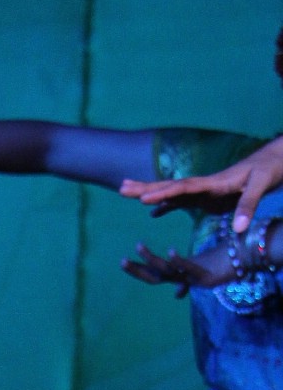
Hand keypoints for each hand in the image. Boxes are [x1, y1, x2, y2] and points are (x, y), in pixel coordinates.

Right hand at [120, 136, 282, 232]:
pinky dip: (166, 206)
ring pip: (171, 192)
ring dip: (149, 193)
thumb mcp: (261, 186)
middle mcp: (204, 184)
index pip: (184, 188)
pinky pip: (181, 202)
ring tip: (125, 192)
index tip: (145, 199)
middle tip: (121, 188)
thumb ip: (248, 206)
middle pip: (170, 186)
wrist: (274, 161)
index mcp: (214, 182)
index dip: (165, 194)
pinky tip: (153, 213)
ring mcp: (204, 190)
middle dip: (146, 187)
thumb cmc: (269, 170)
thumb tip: (238, 229)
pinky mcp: (207, 196)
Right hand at [121, 240, 227, 296]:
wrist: (246, 260)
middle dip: (138, 270)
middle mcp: (184, 279)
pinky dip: (179, 261)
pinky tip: (170, 251)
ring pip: (168, 272)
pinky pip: (190, 269)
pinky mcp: (207, 276)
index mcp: (181, 276)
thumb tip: (177, 294)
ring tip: (139, 246)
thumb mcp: (202, 271)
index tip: (123, 261)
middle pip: (155, 277)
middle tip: (122, 261)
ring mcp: (194, 279)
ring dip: (152, 260)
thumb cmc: (224, 262)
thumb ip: (189, 279)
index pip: (153, 275)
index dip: (138, 270)